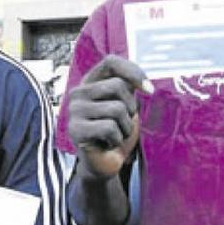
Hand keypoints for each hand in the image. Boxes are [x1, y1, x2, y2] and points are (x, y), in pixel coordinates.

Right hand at [67, 55, 152, 177]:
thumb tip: (147, 87)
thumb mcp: (125, 104)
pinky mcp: (75, 130)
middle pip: (118, 86)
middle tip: (122, 123)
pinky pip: (109, 128)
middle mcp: (78, 92)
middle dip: (130, 108)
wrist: (106, 162)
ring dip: (125, 127)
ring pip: (116, 109)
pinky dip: (117, 139)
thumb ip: (129, 87)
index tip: (149, 90)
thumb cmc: (117, 130)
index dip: (133, 71)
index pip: (111, 62)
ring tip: (115, 135)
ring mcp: (74, 110)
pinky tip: (107, 144)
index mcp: (90, 81)